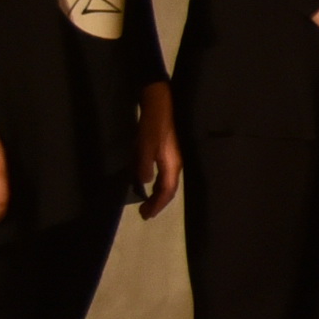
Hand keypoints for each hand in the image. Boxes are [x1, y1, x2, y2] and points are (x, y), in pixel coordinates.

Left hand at [133, 83, 180, 217]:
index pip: (167, 191)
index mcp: (172, 164)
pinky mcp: (168, 151)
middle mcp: (175, 163)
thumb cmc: (153, 125)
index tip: (145, 215)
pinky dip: (157, 184)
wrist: (160, 103)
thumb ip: (143, 165)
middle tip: (145, 213)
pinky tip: (149, 182)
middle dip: (158, 202)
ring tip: (147, 202)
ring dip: (157, 194)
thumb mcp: (144, 145)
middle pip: (169, 189)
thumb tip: (143, 183)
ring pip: (167, 182)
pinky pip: (164, 174)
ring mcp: (173, 157)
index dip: (157, 205)